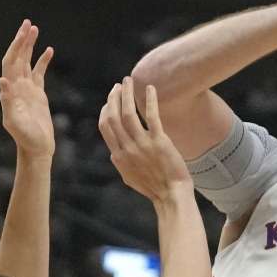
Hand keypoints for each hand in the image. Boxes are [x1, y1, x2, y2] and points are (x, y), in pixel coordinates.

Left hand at [0, 19, 55, 156]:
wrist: (37, 147)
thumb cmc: (25, 138)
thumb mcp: (14, 121)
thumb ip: (8, 102)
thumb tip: (3, 81)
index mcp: (10, 90)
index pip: (10, 62)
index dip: (15, 46)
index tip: (22, 33)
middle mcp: (16, 86)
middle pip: (18, 57)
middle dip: (22, 40)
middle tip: (28, 23)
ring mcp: (27, 89)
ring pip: (27, 61)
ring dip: (30, 46)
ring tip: (35, 29)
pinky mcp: (38, 94)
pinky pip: (39, 72)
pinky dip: (43, 60)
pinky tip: (49, 50)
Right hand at [98, 77, 191, 202]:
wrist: (171, 195)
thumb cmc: (153, 186)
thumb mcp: (129, 176)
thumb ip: (120, 161)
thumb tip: (114, 152)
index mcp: (118, 156)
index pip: (105, 126)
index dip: (105, 110)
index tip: (110, 101)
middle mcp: (127, 148)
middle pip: (113, 117)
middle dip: (113, 98)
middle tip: (118, 86)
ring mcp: (142, 145)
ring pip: (127, 113)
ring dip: (126, 94)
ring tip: (128, 81)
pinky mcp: (159, 142)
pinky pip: (151, 116)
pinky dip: (149, 100)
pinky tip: (150, 88)